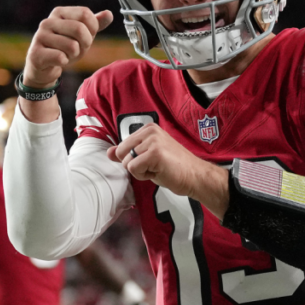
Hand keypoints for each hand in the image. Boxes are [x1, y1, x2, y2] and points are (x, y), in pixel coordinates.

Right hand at [24, 6, 113, 87]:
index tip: (86, 37)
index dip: (92, 29)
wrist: (43, 67)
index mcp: (59, 12)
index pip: (85, 14)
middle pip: (79, 28)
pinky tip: (58, 61)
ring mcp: (40, 37)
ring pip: (72, 46)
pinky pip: (60, 57)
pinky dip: (64, 62)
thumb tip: (109, 14)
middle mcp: (47, 22)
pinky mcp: (36, 53)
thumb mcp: (82, 35)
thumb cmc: (64, 48)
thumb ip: (95, 24)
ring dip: (74, 55)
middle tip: (79, 49)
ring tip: (66, 55)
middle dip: (85, 43)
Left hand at [107, 124, 228, 210]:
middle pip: (122, 153)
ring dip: (140, 171)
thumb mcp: (147, 156)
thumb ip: (128, 153)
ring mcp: (153, 141)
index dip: (133, 159)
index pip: (123, 145)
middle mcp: (150, 131)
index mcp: (149, 128)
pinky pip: (133, 169)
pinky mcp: (155, 153)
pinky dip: (143, 176)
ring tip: (158, 169)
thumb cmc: (174, 168)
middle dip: (134, 165)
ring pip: (127, 162)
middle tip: (154, 166)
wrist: (195, 176)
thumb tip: (109, 152)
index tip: (151, 160)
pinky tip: (159, 172)